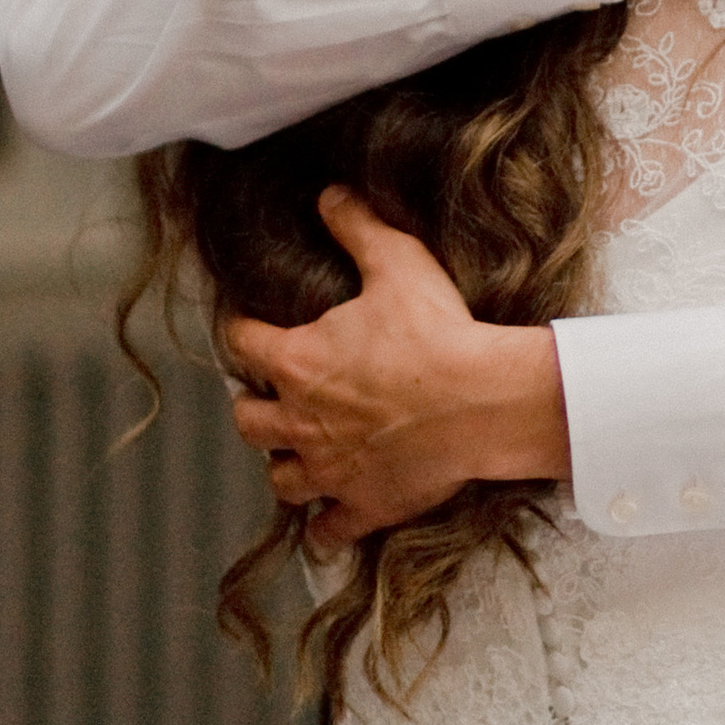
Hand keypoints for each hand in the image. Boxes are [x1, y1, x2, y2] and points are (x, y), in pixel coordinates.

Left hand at [224, 189, 566, 543]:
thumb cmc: (437, 333)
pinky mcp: (364, 503)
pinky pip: (328, 531)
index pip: (241, 343)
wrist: (482, 401)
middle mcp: (300, 420)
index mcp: (297, 361)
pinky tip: (329, 522)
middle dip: (255, 406)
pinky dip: (325, 528)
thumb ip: (357, 226)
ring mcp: (330, 469)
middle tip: (277, 395)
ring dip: (285, 465)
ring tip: (301, 452)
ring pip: (280, 478)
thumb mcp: (397, 263)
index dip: (244, 332)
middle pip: (248, 420)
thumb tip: (330, 194)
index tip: (251, 328)